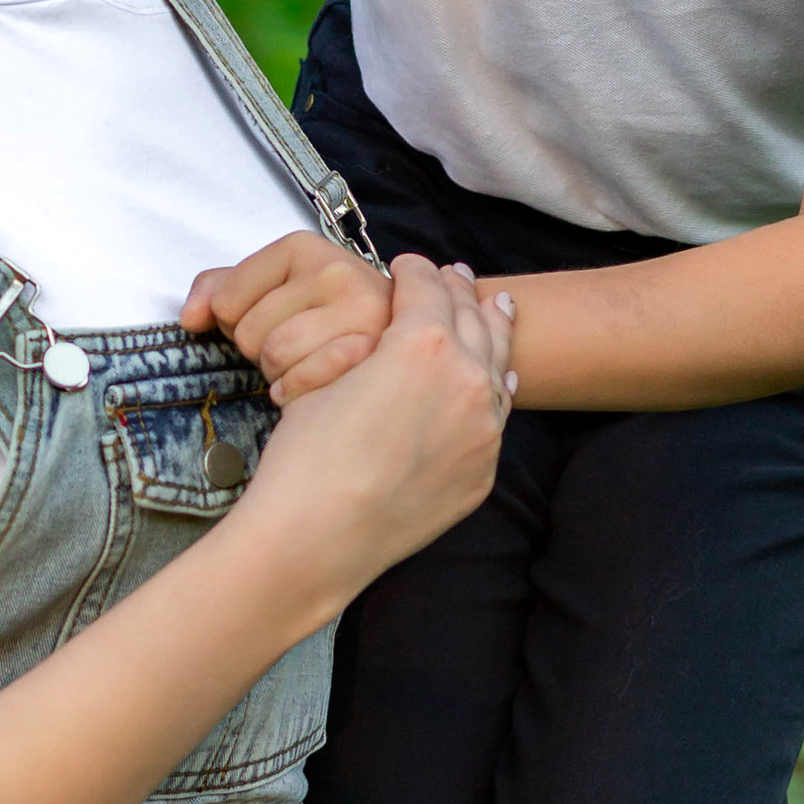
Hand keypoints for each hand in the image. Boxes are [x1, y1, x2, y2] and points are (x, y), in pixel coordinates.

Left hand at [185, 229, 393, 399]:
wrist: (398, 336)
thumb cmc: (321, 313)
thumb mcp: (269, 287)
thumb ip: (219, 290)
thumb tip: (190, 317)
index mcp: (303, 246)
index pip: (225, 300)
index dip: (231, 320)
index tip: (262, 320)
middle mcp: (335, 270)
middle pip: (247, 331)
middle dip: (257, 348)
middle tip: (287, 344)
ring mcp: (360, 310)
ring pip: (275, 354)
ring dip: (278, 371)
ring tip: (301, 361)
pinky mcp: (374, 351)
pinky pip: (306, 377)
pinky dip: (295, 389)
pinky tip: (307, 385)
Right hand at [232, 257, 515, 616]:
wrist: (316, 539)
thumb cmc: (306, 458)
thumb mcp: (326, 377)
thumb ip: (373, 345)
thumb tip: (391, 335)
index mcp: (424, 344)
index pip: (426, 287)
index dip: (414, 269)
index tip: (408, 264)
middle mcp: (467, 380)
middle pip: (470, 318)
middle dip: (459, 291)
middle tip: (455, 274)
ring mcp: (482, 430)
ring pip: (496, 365)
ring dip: (491, 331)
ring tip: (496, 308)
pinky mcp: (481, 471)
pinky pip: (496, 416)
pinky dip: (495, 388)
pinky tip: (497, 377)